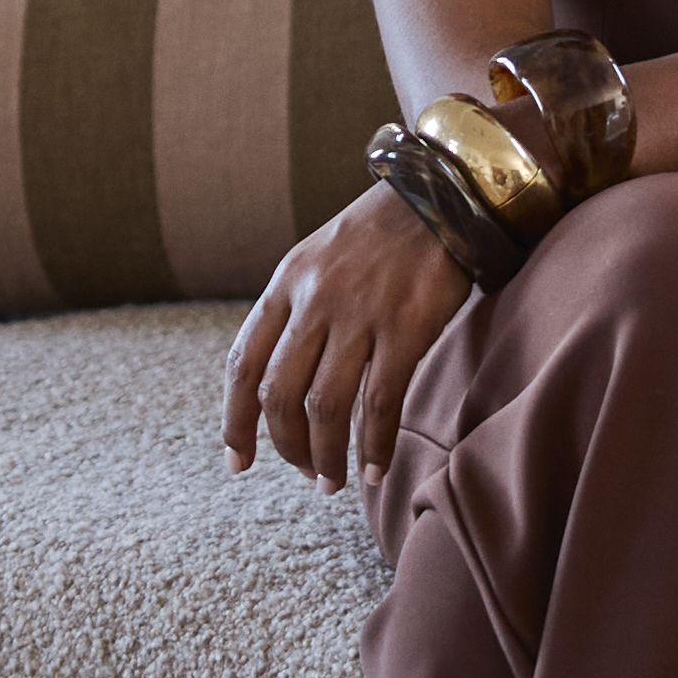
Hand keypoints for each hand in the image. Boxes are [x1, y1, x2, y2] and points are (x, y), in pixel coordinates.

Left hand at [222, 185, 472, 489]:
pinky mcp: (406, 328)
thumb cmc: (382, 235)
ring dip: (326, 456)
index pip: (243, 363)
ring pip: (325, 406)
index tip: (236, 461)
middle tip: (304, 474)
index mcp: (286, 283)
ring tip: (334, 482)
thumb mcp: (320, 258)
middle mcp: (314, 300)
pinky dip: (374, 445)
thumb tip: (285, 380)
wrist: (442, 194)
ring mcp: (359, 314)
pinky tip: (377, 469)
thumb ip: (297, 311)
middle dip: (286, 446)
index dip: (235, 420)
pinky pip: (380, 403)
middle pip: (278, 394)